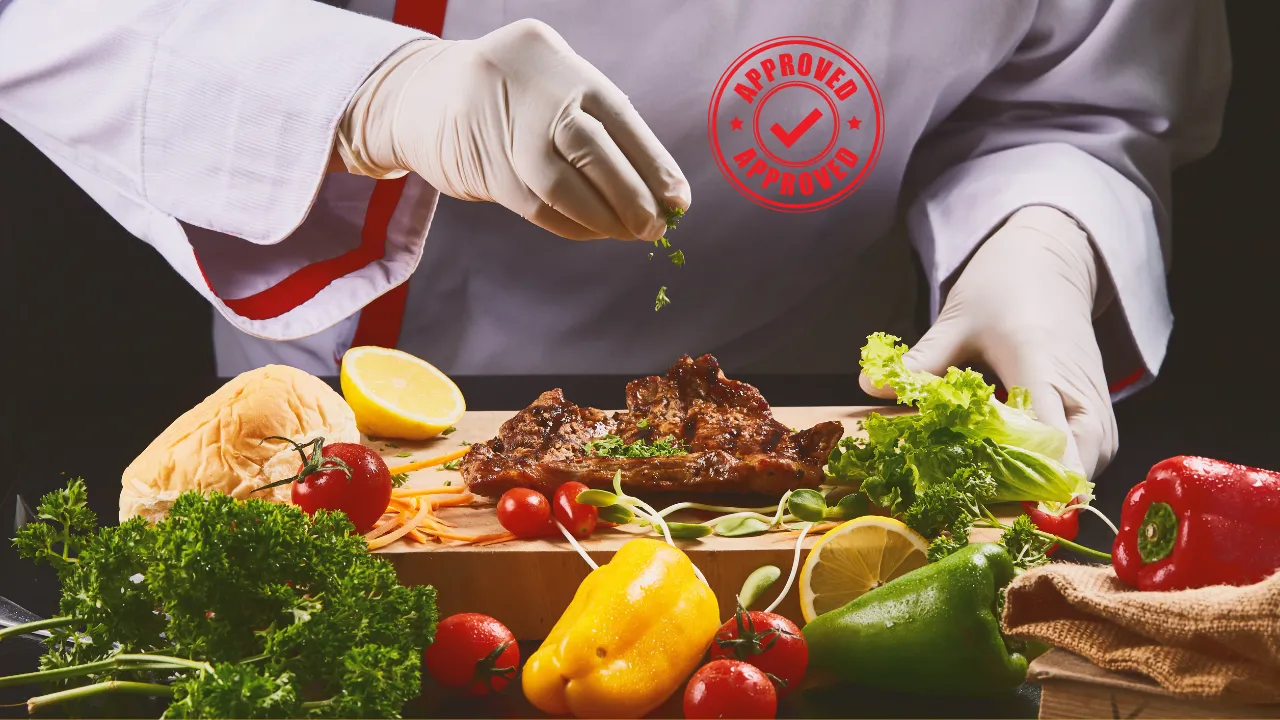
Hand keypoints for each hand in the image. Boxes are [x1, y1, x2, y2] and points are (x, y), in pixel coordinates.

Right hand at [337, 19, 688, 241]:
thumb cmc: (510, 98)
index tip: (678, 200)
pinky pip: (535, 205)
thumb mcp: (552, 87)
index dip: (653, 164)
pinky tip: (593, 231)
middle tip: (655, 227)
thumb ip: (595, 126)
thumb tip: (655, 189)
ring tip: (629, 233)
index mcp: (560, 63)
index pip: (619, 118)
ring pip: (562, 184)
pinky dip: (570, 225)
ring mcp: (502, 126)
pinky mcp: (480, 164)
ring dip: (602, 218)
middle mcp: (532, 89)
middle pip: (592, 150)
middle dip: (631, 196)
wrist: (423, 95)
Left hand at [861, 206, 1117, 478]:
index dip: (1021, 476)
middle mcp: (1080, 393)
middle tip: (981, 502)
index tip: (987, 498)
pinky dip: (1055, 473)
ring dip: (1043, 487)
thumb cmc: (1003, 289)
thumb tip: (868, 386)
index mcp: (1042, 365)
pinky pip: (1085, 461)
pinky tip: (1014, 474)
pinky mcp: (1100, 416)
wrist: (1049, 263)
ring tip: (993, 492)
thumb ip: (921, 361)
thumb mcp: (957, 321)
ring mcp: (1097, 408)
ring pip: (1082, 472)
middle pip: (1072, 468)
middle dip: (1030, 493)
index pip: (1045, 437)